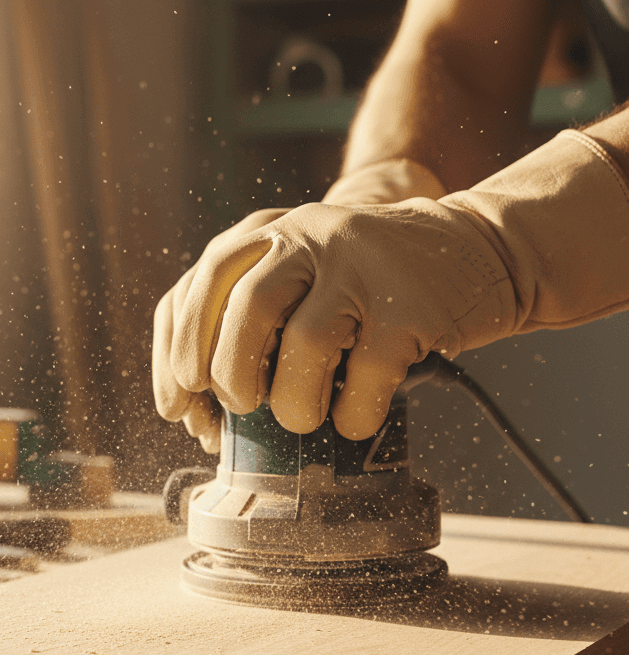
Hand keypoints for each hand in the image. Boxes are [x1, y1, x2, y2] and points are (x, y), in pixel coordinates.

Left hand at [153, 130, 628, 441]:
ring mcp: (364, 265)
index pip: (196, 289)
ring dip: (292, 401)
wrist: (478, 249)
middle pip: (244, 308)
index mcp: (269, 234)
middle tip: (240, 407)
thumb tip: (201, 418)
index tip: (178, 401)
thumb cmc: (368, 287)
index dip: (176, 354)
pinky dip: (353, 413)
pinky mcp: (413, 304)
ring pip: (304, 342)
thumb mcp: (302, 280)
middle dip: (229, 373)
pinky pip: (369, 374)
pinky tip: (353, 420)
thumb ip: (250, 327)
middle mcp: (310, 237)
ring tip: (301, 418)